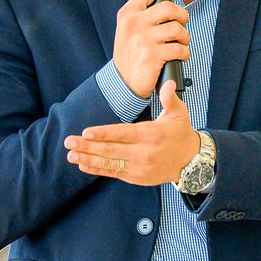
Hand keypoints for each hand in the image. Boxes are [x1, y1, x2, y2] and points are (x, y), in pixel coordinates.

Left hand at [66, 80, 198, 185]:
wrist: (191, 162)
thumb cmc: (181, 134)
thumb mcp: (179, 114)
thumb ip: (170, 98)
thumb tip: (167, 84)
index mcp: (151, 134)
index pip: (123, 133)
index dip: (104, 133)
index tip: (87, 132)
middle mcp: (144, 153)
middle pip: (111, 150)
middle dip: (88, 146)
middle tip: (69, 141)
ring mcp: (139, 167)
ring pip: (109, 163)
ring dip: (88, 159)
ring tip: (71, 155)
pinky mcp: (136, 177)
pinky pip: (114, 173)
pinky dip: (97, 169)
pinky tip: (83, 165)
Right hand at [113, 0, 189, 98]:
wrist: (123, 82)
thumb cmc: (131, 53)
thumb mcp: (128, 28)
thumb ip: (143, 14)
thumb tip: (169, 1)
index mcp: (128, 13)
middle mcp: (134, 23)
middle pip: (170, 8)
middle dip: (182, 16)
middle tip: (181, 25)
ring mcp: (143, 39)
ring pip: (177, 29)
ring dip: (185, 37)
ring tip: (180, 43)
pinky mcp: (152, 55)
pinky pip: (179, 49)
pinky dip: (184, 53)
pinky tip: (179, 56)